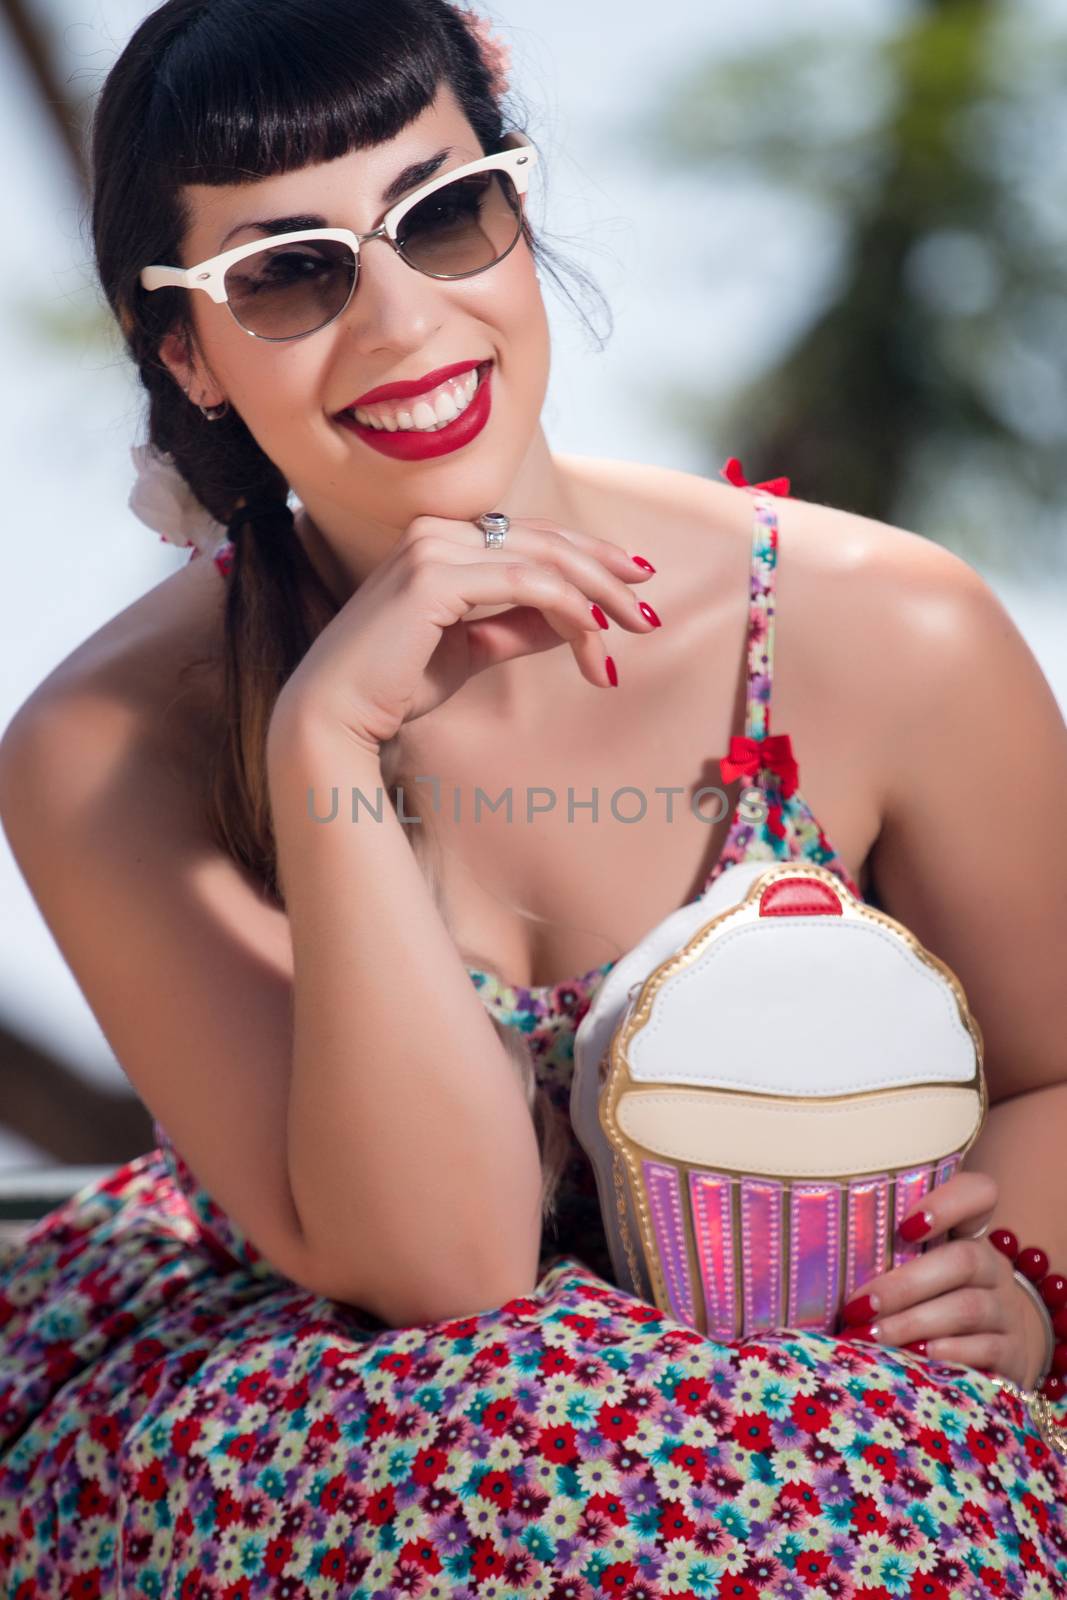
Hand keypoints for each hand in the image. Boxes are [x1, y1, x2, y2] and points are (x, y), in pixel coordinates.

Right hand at [268, 511, 658, 755]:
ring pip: (544, 561)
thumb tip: (575, 618)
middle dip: (606, 575)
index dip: (588, 559)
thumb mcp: (471, 649)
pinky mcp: (436, 576)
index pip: (530, 539)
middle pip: (546, 542)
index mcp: (439, 541)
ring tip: (632, 633)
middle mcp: (436, 532)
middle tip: (649, 612)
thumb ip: (517, 625)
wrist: (332, 719)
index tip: (633, 587)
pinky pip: (528, 585)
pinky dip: (570, 609)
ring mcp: (433, 547)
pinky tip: (595, 636)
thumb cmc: (393, 688)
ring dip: (597, 599)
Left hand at [836, 1169, 1049, 1389]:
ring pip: (968, 1307)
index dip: (949, 1202)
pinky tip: (917, 1358)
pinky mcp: (1012, 1353)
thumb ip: (882, 1255)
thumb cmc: (929, 1300)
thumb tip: (809, 1259)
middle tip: (860, 1306)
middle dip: (905, 1285)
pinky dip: (947, 1354)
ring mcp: (1006, 1309)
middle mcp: (993, 1266)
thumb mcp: (912, 1269)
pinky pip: (986, 1349)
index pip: (979, 1193)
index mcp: (968, 1233)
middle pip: (962, 1260)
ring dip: (914, 1322)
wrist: (992, 1353)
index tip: (906, 1226)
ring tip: (873, 1337)